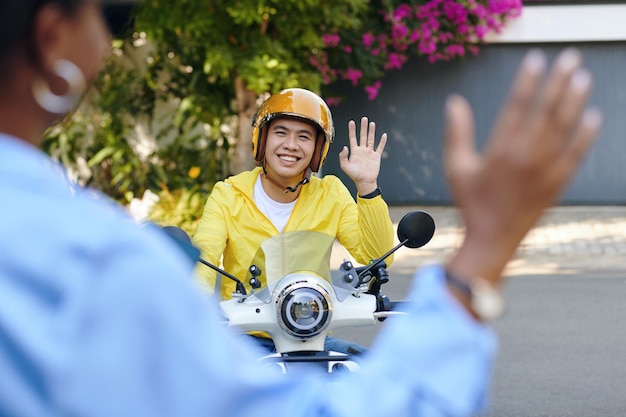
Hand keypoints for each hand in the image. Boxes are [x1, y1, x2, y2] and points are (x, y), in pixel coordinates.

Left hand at [339, 116, 387, 195]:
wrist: (364, 182)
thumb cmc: (354, 175)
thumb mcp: (345, 166)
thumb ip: (342, 157)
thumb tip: (344, 147)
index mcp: (354, 152)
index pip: (353, 138)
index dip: (352, 130)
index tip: (351, 122)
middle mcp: (362, 150)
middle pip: (363, 136)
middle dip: (363, 127)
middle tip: (364, 118)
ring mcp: (369, 153)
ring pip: (371, 139)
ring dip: (371, 131)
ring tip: (372, 123)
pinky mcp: (376, 157)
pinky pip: (380, 148)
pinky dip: (382, 142)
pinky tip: (384, 135)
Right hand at [445, 48, 601, 287]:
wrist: (492, 238)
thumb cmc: (471, 203)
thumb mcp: (455, 168)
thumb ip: (456, 133)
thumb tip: (454, 103)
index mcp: (499, 149)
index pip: (516, 105)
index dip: (527, 80)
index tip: (535, 59)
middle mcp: (525, 155)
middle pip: (545, 110)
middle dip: (558, 81)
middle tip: (569, 58)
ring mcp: (544, 169)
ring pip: (564, 127)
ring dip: (575, 100)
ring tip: (582, 78)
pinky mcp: (558, 183)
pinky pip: (576, 154)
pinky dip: (586, 135)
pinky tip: (593, 117)